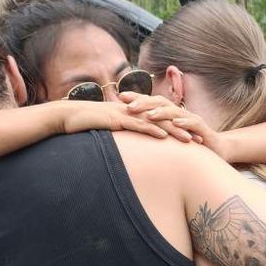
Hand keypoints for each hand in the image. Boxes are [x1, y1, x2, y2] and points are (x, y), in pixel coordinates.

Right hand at [59, 98, 190, 141]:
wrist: (66, 117)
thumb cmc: (84, 127)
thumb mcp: (107, 135)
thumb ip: (120, 140)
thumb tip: (129, 153)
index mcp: (133, 115)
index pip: (159, 121)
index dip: (175, 129)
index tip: (190, 138)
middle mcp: (133, 112)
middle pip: (163, 120)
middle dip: (182, 128)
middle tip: (199, 138)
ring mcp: (126, 114)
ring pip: (155, 121)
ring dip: (173, 130)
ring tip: (190, 139)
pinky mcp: (116, 119)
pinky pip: (137, 125)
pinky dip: (152, 130)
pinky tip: (164, 137)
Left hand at [118, 92, 210, 143]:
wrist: (217, 149)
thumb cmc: (189, 144)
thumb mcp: (169, 137)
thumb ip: (154, 131)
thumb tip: (133, 130)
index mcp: (170, 114)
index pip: (152, 103)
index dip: (137, 98)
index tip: (120, 97)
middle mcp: (179, 113)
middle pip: (160, 103)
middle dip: (144, 103)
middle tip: (128, 105)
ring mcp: (191, 120)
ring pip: (174, 112)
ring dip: (161, 112)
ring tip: (148, 114)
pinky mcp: (202, 129)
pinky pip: (192, 124)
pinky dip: (183, 123)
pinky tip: (174, 123)